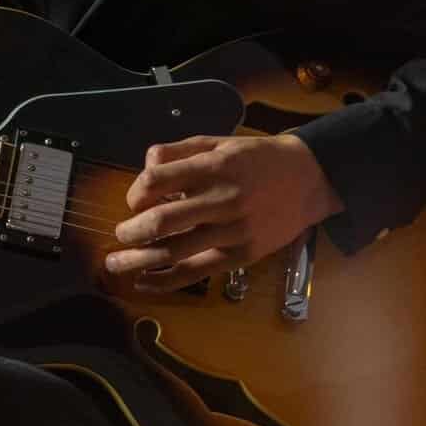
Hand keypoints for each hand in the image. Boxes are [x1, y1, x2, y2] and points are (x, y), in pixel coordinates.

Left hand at [105, 134, 344, 292]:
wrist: (310, 179)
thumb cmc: (257, 159)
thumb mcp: (219, 142)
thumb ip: (179, 151)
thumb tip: (145, 166)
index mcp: (213, 166)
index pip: (157, 180)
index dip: (136, 192)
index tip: (134, 200)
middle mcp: (222, 199)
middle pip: (162, 221)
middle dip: (131, 231)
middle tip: (119, 234)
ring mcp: (233, 231)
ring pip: (175, 251)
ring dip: (138, 260)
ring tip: (115, 263)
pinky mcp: (242, 255)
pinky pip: (197, 273)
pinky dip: (166, 282)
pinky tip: (145, 283)